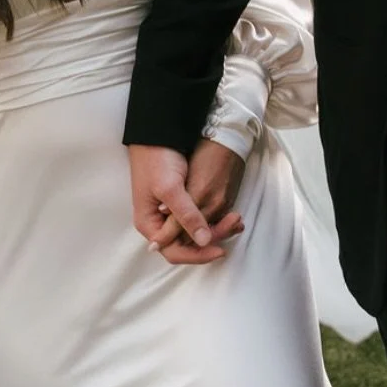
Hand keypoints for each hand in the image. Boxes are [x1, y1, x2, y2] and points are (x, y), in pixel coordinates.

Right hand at [128, 143, 239, 266]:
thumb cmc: (157, 159)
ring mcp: (171, 212)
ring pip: (195, 232)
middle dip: (212, 237)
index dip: (197, 255)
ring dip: (216, 228)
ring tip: (236, 219)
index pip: (174, 252)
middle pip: (187, 244)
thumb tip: (204, 241)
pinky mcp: (182, 201)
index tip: (219, 250)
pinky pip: (199, 218)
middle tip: (234, 224)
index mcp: (149, 223)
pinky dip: (215, 218)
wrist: (158, 132)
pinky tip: (231, 213)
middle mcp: (159, 222)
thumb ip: (186, 216)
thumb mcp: (170, 188)